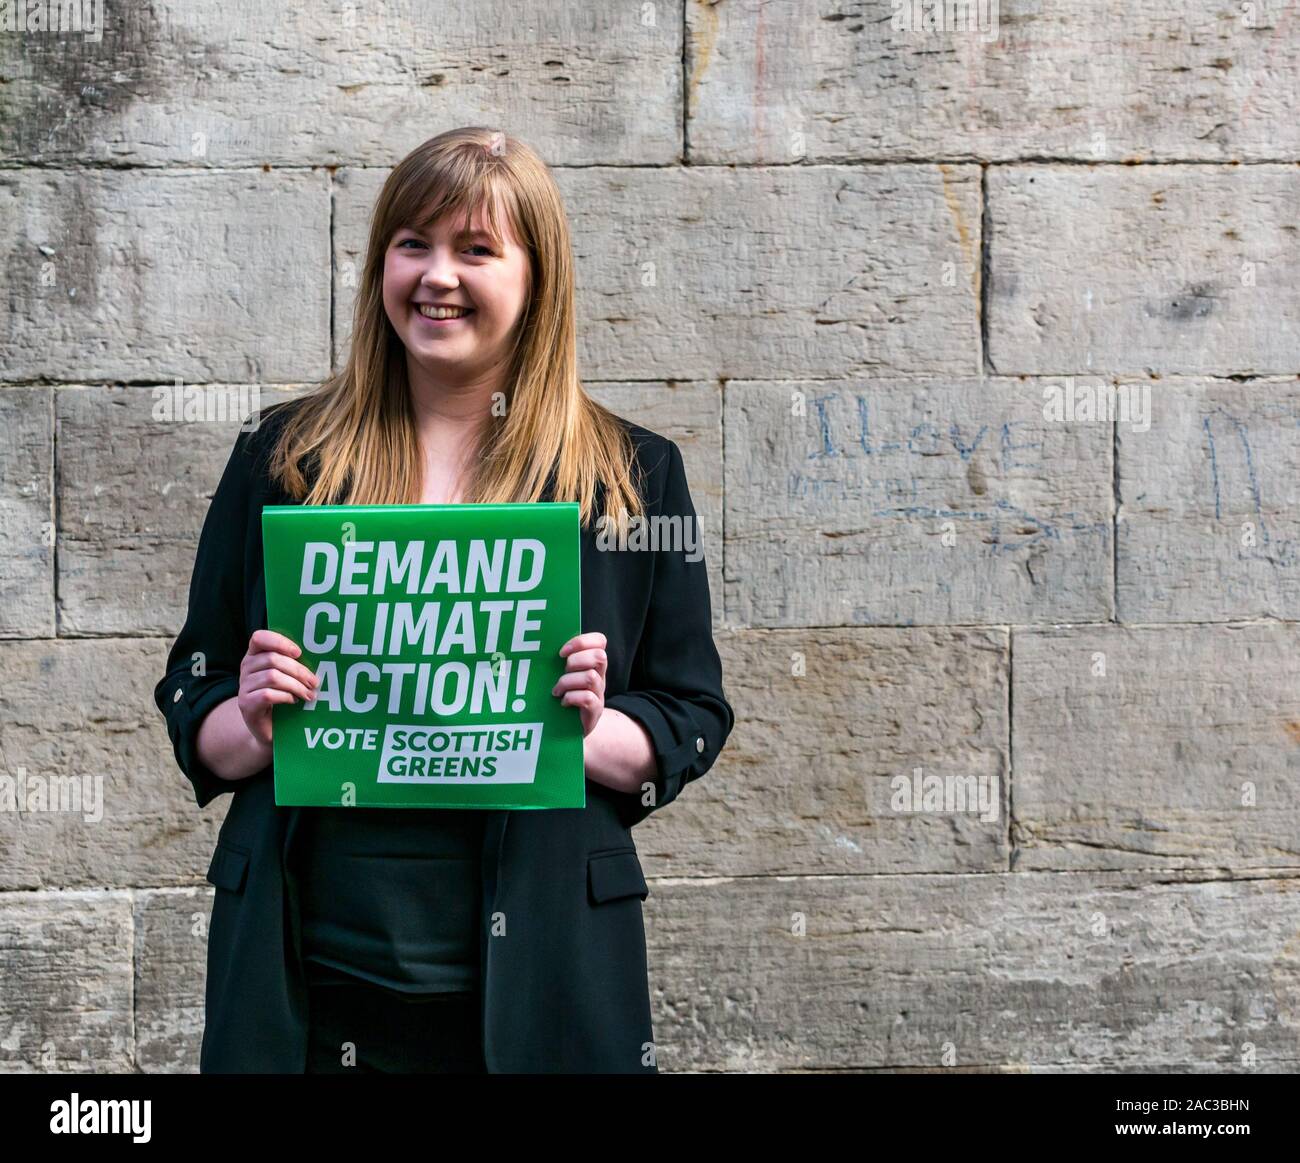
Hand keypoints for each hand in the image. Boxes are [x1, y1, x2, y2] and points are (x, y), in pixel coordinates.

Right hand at [238, 629, 319, 746]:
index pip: (259, 638)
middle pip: (272, 659)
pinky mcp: (245, 704)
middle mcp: (246, 667)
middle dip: (298, 670)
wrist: (268, 727)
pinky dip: (285, 697)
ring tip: (309, 694)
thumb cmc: (282, 696)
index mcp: (255, 655)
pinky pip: (267, 695)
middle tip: (314, 682)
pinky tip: (293, 701)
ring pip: (272, 677)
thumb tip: (319, 655)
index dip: (279, 642)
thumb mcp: (287, 676)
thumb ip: (294, 663)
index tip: (298, 652)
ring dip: (296, 685)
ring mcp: (243, 686)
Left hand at [552, 632, 606, 736]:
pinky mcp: (595, 710)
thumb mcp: (562, 675)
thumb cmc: (562, 697)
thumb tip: (534, 648)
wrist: (571, 730)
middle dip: (576, 661)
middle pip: (600, 656)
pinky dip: (571, 698)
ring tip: (556, 690)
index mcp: (591, 663)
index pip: (599, 641)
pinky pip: (587, 698)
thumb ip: (558, 661)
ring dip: (568, 681)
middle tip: (562, 671)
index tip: (561, 652)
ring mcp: (599, 693)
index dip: (582, 641)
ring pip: (591, 677)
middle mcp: (599, 676)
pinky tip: (562, 702)